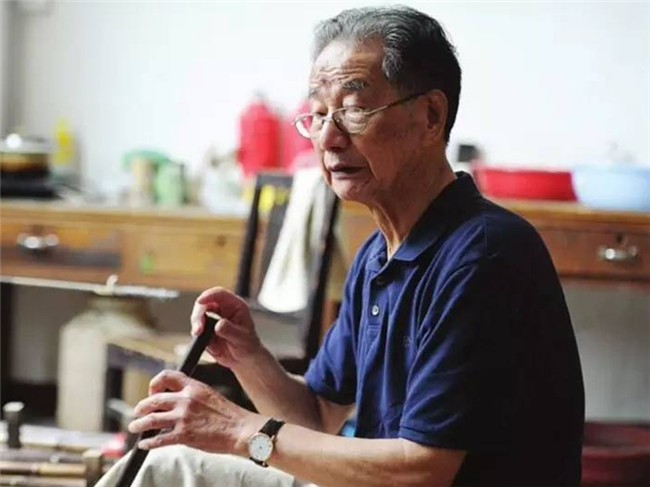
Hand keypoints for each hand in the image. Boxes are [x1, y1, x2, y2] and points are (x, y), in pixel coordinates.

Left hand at [128, 370, 265, 453]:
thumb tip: (175, 401)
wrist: (240, 430)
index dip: (154, 384)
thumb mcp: (210, 395)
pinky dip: (148, 443)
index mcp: (194, 386)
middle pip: (153, 400)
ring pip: (151, 419)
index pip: (167, 376)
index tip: (152, 393)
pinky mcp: (183, 435)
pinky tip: (144, 444)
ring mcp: (183, 418)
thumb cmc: (229, 415)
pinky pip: (158, 439)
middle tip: (137, 413)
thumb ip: (192, 395)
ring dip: (139, 425)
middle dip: (141, 408)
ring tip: (134, 427)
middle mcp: (186, 399)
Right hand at [190, 287, 262, 368]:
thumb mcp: (241, 338)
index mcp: (235, 306)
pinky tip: (207, 344)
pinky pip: (198, 330)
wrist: (244, 360)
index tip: (200, 302)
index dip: (209, 295)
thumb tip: (218, 325)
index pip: (220, 294)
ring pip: (199, 315)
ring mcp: (214, 319)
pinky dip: (198, 336)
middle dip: (198, 314)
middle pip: (205, 303)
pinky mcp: (207, 330)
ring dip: (196, 324)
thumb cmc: (248, 346)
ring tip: (199, 335)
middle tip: (198, 328)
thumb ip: (230, 331)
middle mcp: (223, 310)